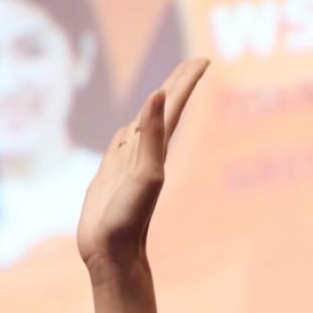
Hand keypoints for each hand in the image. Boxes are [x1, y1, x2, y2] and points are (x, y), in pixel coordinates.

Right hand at [77, 59, 208, 282]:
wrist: (112, 253)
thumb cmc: (130, 217)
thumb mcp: (144, 174)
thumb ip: (152, 136)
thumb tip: (158, 94)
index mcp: (158, 148)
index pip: (174, 105)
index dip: (187, 81)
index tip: (203, 60)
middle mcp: (146, 152)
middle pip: (163, 110)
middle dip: (177, 85)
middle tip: (192, 63)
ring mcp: (128, 163)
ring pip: (142, 125)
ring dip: (153, 105)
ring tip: (163, 89)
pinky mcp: (109, 176)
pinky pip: (121, 145)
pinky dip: (127, 131)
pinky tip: (129, 130)